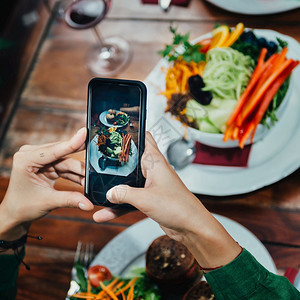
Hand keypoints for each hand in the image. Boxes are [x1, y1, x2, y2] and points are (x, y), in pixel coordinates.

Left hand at [0, 128, 92, 239]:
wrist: (16, 213)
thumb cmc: (23, 206)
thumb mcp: (47, 202)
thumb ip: (70, 200)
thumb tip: (88, 204)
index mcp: (26, 159)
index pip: (54, 150)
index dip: (71, 143)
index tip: (84, 133)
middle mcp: (32, 155)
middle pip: (63, 155)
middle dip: (79, 163)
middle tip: (97, 162)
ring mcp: (41, 159)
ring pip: (67, 161)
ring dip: (79, 171)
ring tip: (91, 179)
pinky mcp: (48, 165)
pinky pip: (65, 167)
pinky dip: (75, 174)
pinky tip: (85, 180)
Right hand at [93, 132, 240, 268]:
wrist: (190, 227)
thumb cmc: (178, 207)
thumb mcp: (145, 198)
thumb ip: (124, 193)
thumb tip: (109, 192)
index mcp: (155, 161)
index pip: (144, 138)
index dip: (131, 132)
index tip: (115, 131)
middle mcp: (153, 170)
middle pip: (131, 159)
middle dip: (115, 160)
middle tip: (98, 159)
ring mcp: (151, 184)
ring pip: (128, 181)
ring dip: (115, 187)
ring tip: (96, 188)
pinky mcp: (149, 198)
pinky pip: (130, 199)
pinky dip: (119, 205)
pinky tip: (105, 214)